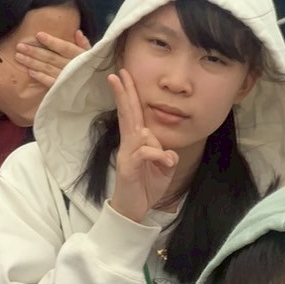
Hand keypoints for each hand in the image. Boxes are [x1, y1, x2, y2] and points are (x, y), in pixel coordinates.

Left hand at [15, 29, 91, 86]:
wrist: (100, 92)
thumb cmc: (95, 70)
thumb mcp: (94, 56)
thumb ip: (85, 44)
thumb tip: (77, 32)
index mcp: (80, 56)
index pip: (64, 47)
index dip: (51, 42)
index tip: (38, 35)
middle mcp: (72, 67)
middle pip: (51, 57)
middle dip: (34, 51)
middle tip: (20, 46)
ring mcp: (66, 79)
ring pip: (47, 69)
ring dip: (32, 62)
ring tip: (19, 56)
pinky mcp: (62, 90)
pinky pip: (50, 83)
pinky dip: (40, 77)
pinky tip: (29, 72)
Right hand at [105, 69, 178, 225]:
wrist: (134, 210)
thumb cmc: (147, 186)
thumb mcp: (164, 168)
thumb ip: (166, 155)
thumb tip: (167, 152)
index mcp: (136, 141)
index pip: (133, 113)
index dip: (129, 94)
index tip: (123, 75)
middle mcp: (129, 144)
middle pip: (127, 114)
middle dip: (124, 93)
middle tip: (117, 73)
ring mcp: (127, 155)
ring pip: (139, 133)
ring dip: (154, 144)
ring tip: (163, 164)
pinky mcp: (128, 168)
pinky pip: (145, 152)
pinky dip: (158, 157)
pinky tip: (164, 166)